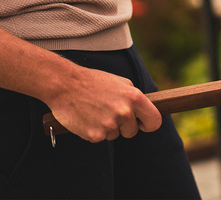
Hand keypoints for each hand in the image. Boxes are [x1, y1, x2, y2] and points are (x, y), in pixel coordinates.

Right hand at [46, 67, 162, 142]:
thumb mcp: (120, 83)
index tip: (142, 124)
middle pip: (132, 132)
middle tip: (108, 112)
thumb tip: (145, 111)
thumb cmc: (94, 82)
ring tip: (95, 111)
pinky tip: (87, 117)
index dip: (148, 124)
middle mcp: (125, 112)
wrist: (66, 84)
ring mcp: (110, 125)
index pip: (154, 121)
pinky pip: (101, 138)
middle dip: (123, 126)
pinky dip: (94, 131)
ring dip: (107, 127)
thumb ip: (134, 98)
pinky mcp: (96, 135)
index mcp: (134, 97)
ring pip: (115, 135)